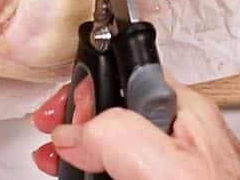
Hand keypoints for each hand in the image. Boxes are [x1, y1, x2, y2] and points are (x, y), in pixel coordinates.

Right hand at [31, 77, 239, 179]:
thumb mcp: (161, 164)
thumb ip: (115, 132)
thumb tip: (74, 131)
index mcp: (185, 110)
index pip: (127, 70)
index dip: (89, 86)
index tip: (61, 112)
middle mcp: (183, 133)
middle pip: (118, 107)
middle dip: (80, 121)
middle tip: (54, 141)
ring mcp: (178, 164)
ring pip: (119, 143)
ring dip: (85, 151)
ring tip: (60, 164)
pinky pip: (129, 169)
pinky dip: (101, 172)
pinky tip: (86, 178)